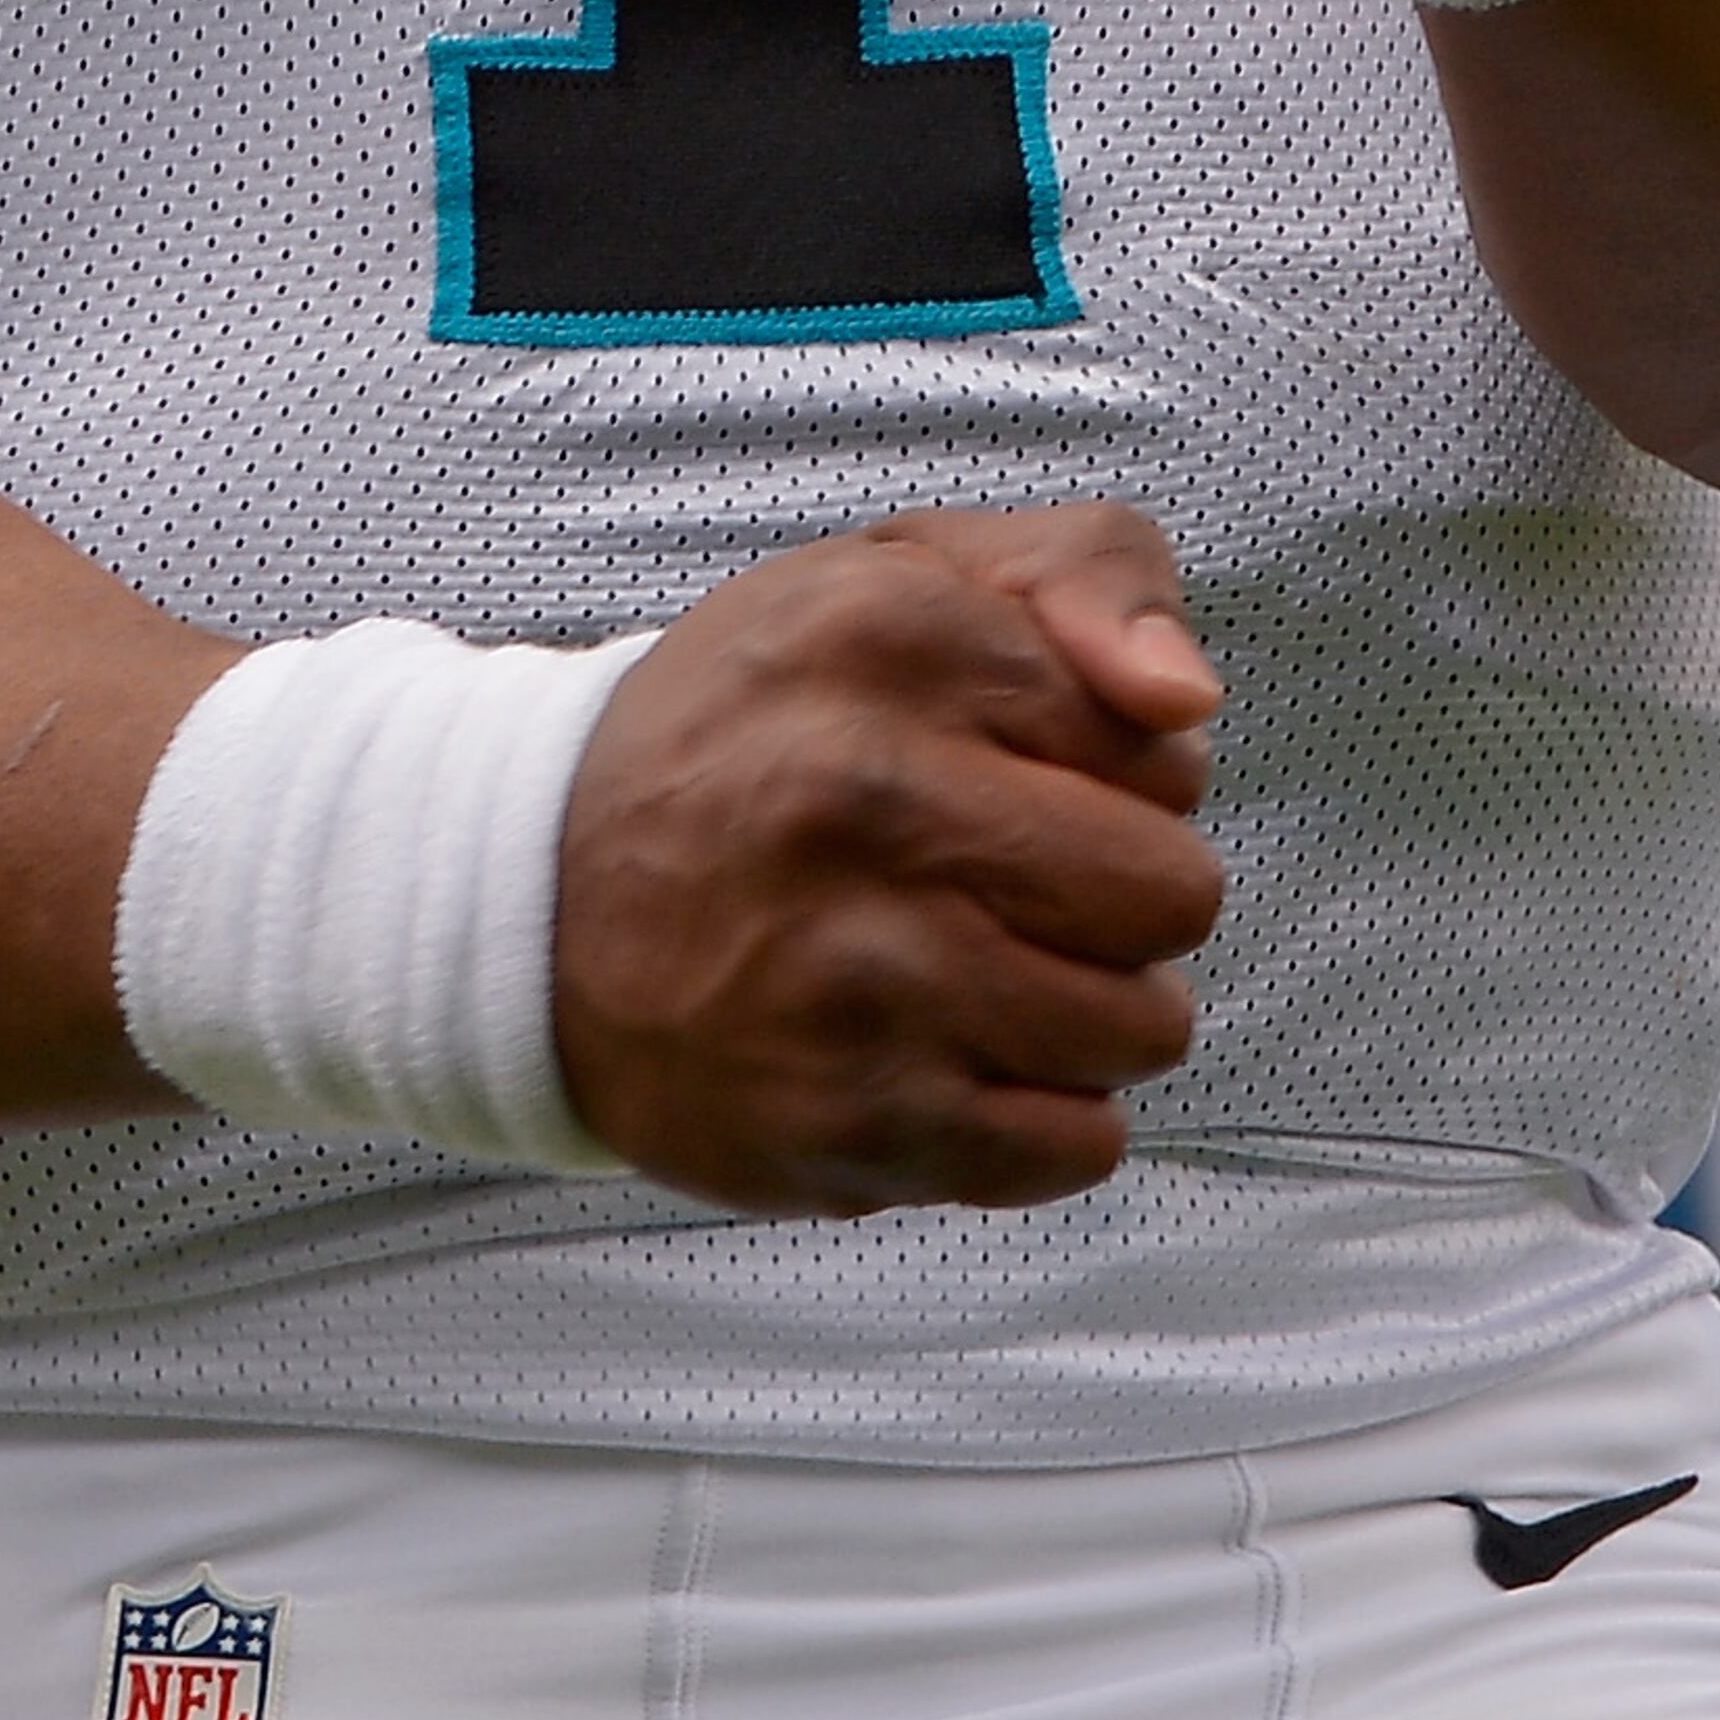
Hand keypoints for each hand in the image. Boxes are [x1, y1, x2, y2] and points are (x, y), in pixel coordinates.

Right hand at [549, 500, 1223, 1210]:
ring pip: (1141, 1031)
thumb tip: (1186, 697)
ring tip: (989, 970)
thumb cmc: (755, 727)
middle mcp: (859, 797)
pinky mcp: (845, 1120)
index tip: (1028, 775)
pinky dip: (1044, 1116)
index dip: (1121, 771)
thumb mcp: (902, 574)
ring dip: (1094, 1013)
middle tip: (1028, 884)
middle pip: (1173, 893)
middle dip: (1130, 895)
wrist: (533, 896)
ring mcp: (852, 974)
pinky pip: (1075, 1148)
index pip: (1160, 747)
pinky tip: (953, 1055)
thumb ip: (1084, 571)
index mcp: (884, 639)